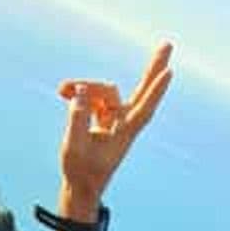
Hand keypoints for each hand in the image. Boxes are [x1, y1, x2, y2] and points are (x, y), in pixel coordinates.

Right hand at [58, 42, 172, 207]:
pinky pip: (93, 96)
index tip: (169, 72)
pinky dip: (79, 93)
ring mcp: (115, 118)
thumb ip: (77, 119)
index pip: (143, 108)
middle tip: (168, 44)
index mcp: (125, 134)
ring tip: (60, 90)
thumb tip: (80, 91)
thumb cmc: (80, 173)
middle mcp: (124, 122)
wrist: (80, 186)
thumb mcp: (74, 148)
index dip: (155, 91)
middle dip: (153, 67)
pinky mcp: (104, 116)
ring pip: (104, 90)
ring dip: (83, 86)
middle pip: (142, 90)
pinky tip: (62, 93)